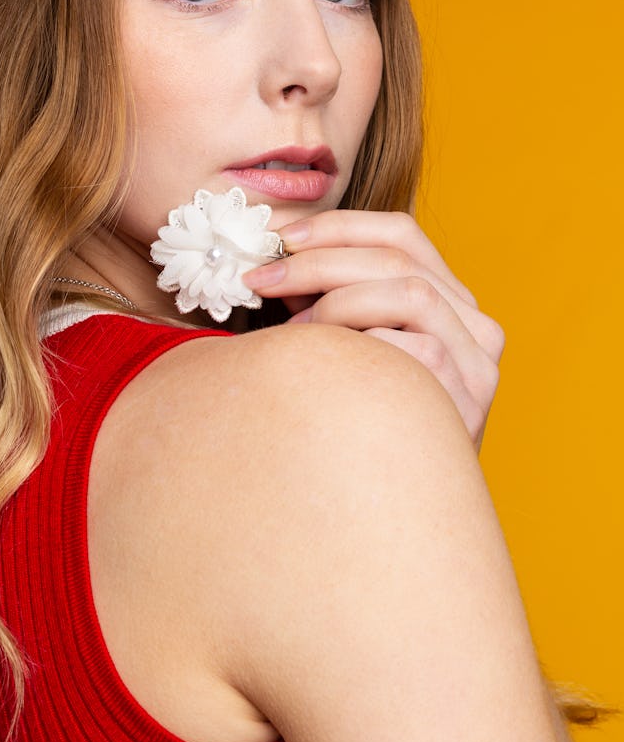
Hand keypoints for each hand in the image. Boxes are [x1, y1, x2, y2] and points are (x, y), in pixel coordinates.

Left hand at [241, 210, 504, 452]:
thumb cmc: (354, 423)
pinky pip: (417, 351)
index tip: (278, 238)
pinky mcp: (472, 404)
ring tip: (297, 339)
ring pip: (409, 295)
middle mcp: (476, 328)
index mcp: (450, 303)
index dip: (338, 227)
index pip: (403, 234)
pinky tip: (326, 376)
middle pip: (399, 259)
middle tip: (261, 279)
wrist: (387, 514)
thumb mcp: (348, 347)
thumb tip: (271, 258)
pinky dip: (362, 348)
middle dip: (319, 262)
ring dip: (339, 306)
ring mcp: (479, 367)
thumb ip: (330, 300)